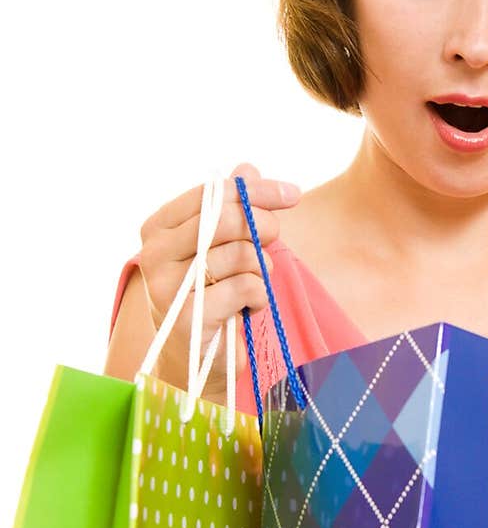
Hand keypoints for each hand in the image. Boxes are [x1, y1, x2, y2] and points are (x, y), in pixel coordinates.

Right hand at [137, 162, 300, 400]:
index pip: (212, 193)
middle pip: (227, 219)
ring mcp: (167, 287)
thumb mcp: (221, 248)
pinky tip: (248, 309)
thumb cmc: (211, 296)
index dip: (257, 191)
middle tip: (274, 242)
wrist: (194, 360)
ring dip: (261, 270)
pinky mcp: (188, 318)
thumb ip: (232, 208)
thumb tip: (248, 168)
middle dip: (264, 227)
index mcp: (158, 228)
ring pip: (242, 255)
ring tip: (251, 286)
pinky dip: (259, 297)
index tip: (294, 194)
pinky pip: (247, 288)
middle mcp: (154, 254)